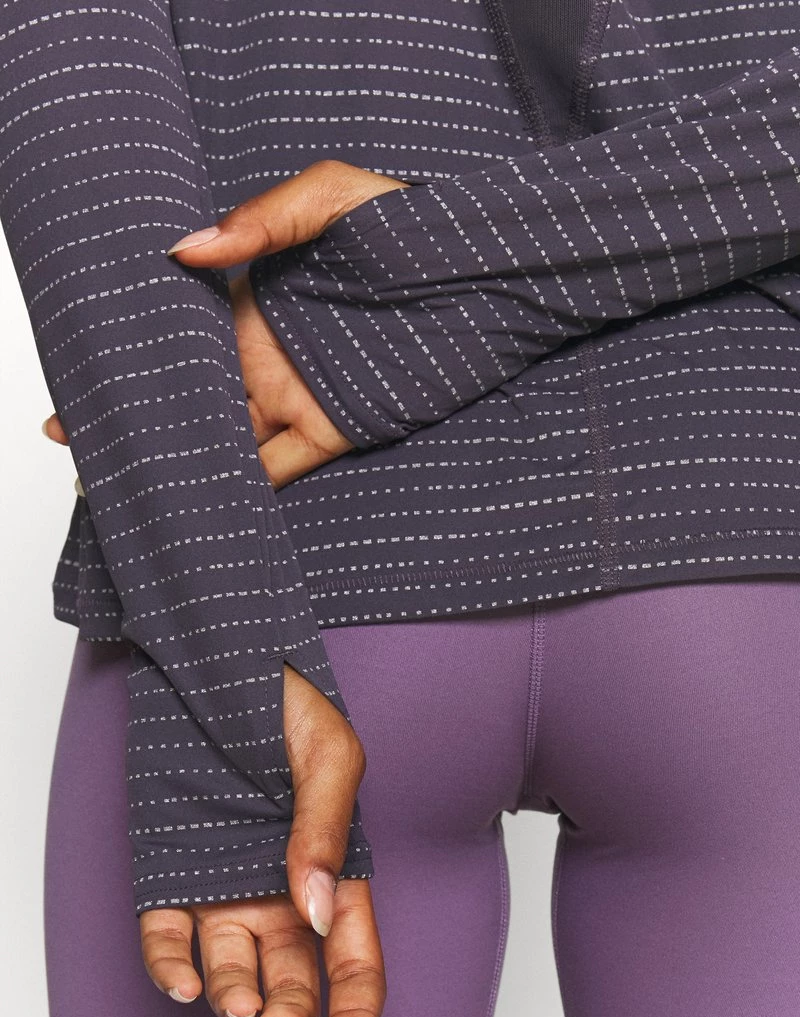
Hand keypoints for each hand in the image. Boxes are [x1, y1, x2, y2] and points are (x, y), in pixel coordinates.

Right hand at [43, 159, 408, 487]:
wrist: (491, 276)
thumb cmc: (414, 222)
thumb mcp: (333, 197)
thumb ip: (262, 220)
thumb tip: (186, 249)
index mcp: (253, 301)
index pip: (182, 332)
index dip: (135, 351)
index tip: (83, 373)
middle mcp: (266, 354)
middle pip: (192, 393)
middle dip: (140, 415)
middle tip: (77, 438)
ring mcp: (297, 395)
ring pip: (226, 436)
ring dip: (182, 457)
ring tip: (123, 477)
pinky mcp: (334, 430)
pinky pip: (280, 466)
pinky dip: (242, 486)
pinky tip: (201, 500)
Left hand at [140, 663, 385, 1016]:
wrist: (220, 658)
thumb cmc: (291, 701)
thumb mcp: (330, 757)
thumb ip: (327, 830)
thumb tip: (318, 909)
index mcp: (331, 868)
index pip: (355, 956)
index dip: (355, 1009)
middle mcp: (280, 888)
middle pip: (293, 973)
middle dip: (289, 1008)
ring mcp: (225, 882)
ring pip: (230, 964)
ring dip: (233, 994)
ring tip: (234, 1001)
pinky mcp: (173, 870)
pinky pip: (169, 934)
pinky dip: (170, 965)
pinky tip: (180, 980)